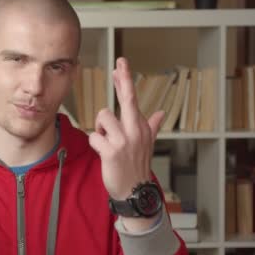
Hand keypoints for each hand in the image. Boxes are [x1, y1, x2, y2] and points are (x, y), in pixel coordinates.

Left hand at [88, 57, 164, 201]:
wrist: (135, 191)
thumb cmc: (137, 165)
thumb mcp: (147, 144)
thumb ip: (153, 126)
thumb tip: (161, 113)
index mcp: (142, 127)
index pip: (132, 99)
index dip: (125, 80)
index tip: (121, 63)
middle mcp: (135, 131)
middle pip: (127, 99)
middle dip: (123, 80)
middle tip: (119, 64)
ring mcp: (124, 141)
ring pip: (102, 118)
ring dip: (99, 129)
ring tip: (106, 142)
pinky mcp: (111, 151)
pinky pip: (93, 137)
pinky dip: (94, 144)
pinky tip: (102, 153)